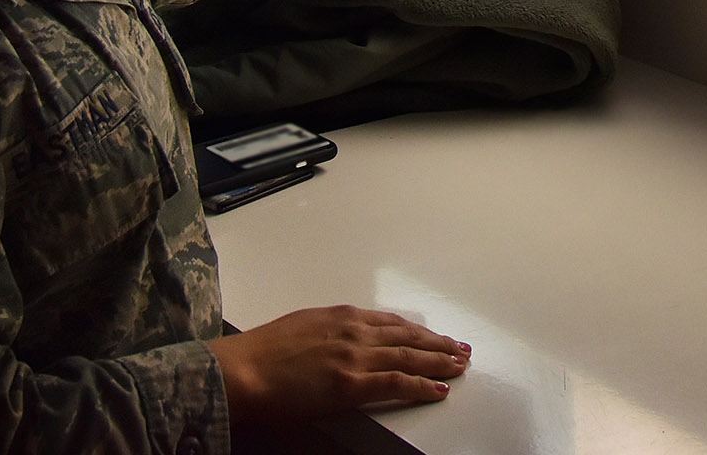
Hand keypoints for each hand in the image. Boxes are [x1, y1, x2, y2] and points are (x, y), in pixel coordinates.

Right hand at [207, 305, 470, 422]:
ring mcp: (356, 357)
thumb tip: (343, 340)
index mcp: (342, 316)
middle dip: (438, 344)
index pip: (391, 323)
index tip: (434, 336)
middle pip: (408, 337)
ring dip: (440, 362)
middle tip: (461, 349)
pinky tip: (440, 389)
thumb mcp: (302, 326)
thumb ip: (329, 330)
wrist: (245, 369)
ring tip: (460, 365)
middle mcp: (355, 331)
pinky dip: (423, 386)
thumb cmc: (263, 351)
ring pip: (410, 357)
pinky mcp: (353, 383)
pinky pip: (399, 383)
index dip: (417, 331)